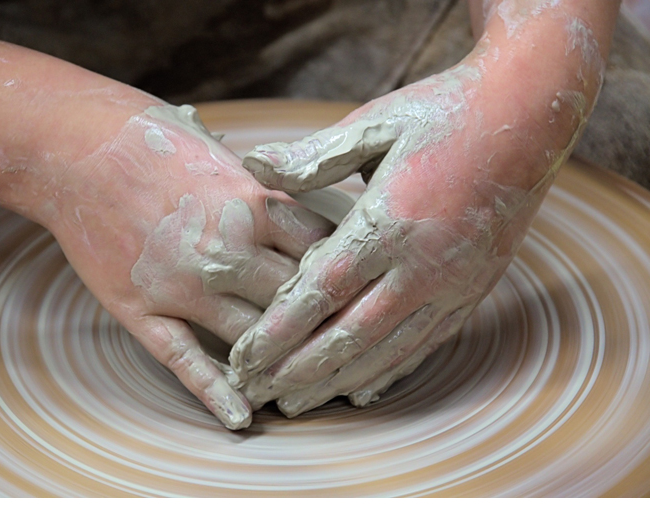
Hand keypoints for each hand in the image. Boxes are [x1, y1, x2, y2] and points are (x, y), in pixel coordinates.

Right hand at [37, 103, 332, 428]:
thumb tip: (298, 194)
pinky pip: (186, 361)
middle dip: (322, 324)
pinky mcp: (143, 310)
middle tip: (345, 347)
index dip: (344, 276)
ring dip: (279, 362)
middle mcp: (228, 251)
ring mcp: (184, 286)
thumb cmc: (151, 139)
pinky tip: (241, 417)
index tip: (356, 293)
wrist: (73, 147)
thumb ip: (263, 185)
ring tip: (304, 386)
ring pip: (252, 337)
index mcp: (254, 205)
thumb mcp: (221, 153)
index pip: (322, 254)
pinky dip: (216, 392)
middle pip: (296, 301)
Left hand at [230, 16, 604, 415]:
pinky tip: (362, 391)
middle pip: (348, 336)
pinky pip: (425, 345)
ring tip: (296, 404)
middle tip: (256, 395)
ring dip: (337, 382)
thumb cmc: (445, 114)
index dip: (277, 332)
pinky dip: (388, 372)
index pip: (320, 293)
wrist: (530, 114)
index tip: (242, 360)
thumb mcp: (376, 124)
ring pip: (386, 351)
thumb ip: (313, 156)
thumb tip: (254, 165)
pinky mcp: (473, 290)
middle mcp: (422, 266)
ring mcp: (452, 284)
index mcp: (388, 223)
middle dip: (297, 371)